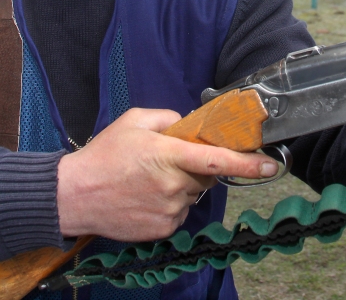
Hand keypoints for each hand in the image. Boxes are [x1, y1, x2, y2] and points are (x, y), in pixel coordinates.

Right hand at [56, 107, 277, 240]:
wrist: (75, 196)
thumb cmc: (103, 156)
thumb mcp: (134, 121)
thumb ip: (168, 118)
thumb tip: (189, 124)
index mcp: (169, 155)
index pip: (218, 160)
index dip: (248, 163)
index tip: (270, 164)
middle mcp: (174, 185)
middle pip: (207, 175)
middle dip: (197, 166)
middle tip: (170, 160)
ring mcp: (169, 210)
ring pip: (193, 194)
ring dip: (182, 185)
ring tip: (149, 180)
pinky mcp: (163, 229)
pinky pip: (180, 212)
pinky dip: (171, 203)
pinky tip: (146, 196)